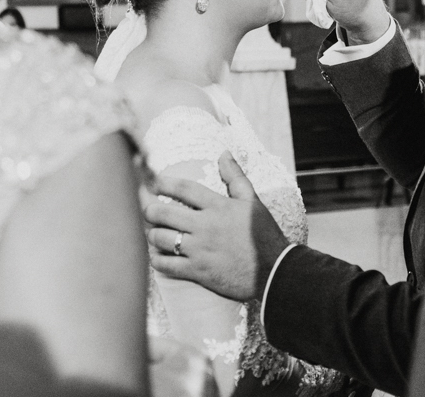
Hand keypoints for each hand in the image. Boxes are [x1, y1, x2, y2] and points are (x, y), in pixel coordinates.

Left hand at [144, 153, 289, 300]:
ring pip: (160, 238)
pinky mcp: (198, 271)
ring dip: (152, 235)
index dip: (163, 183)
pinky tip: (158, 256)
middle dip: (150, 210)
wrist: (274, 271)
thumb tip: (224, 154)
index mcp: (218, 206)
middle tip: (150, 211)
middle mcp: (205, 226)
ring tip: (153, 233)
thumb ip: (235, 177)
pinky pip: (166, 265)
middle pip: (163, 213)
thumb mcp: (252, 201)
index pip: (183, 188)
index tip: (153, 183)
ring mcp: (199, 249)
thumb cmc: (264, 234)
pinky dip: (157, 260)